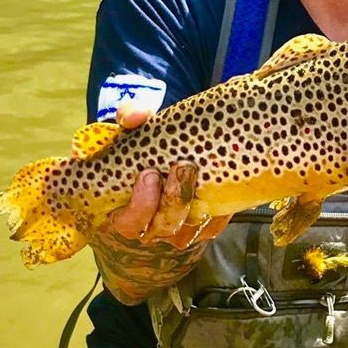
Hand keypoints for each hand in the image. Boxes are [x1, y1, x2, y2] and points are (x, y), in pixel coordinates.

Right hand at [94, 98, 230, 250]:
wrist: (180, 147)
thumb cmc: (148, 144)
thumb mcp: (138, 126)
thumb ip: (131, 116)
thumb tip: (135, 116)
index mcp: (125, 211)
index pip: (129, 222)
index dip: (140, 204)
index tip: (149, 173)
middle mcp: (151, 226)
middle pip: (161, 227)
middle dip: (173, 199)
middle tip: (183, 166)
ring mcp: (179, 229)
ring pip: (188, 231)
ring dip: (196, 202)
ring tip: (200, 169)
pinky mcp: (203, 226)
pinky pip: (213, 225)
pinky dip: (218, 208)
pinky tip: (221, 180)